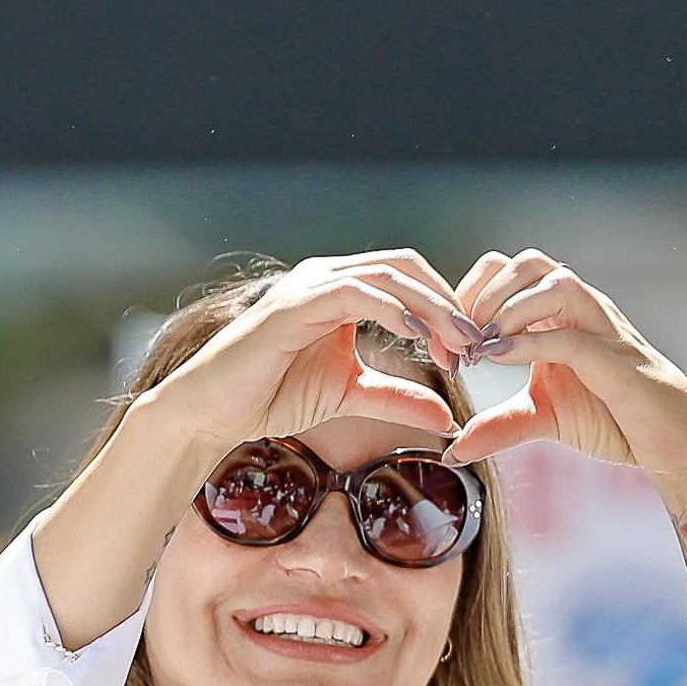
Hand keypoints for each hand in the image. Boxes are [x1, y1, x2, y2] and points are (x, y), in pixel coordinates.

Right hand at [129, 251, 472, 471]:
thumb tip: (447, 418)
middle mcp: (326, 277)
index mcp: (340, 291)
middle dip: (446, 303)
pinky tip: (414, 336)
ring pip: (387, 275)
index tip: (468, 352)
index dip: (445, 308)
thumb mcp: (350, 395)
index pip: (408, 278)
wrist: (213, 410)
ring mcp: (308, 286)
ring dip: (429, 307)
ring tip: (454, 343)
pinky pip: (355, 292)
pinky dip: (392, 308)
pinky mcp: (293, 304)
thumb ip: (397, 397)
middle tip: (473, 344)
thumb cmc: (270, 395)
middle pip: (406, 267)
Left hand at [442, 251, 686, 481]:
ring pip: (555, 282)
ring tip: (481, 346)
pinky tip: (500, 357)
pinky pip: (573, 337)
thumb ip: (497, 426)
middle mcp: (582, 310)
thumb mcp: (541, 418)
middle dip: (483, 293)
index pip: (507, 270)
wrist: (672, 444)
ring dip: (507, 308)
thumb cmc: (613, 418)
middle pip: (528, 262)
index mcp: (559, 313)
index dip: (467, 295)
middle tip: (459, 339)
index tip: (444, 339)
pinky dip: (531, 342)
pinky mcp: (618, 363)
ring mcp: (604, 330)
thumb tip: (453, 449)